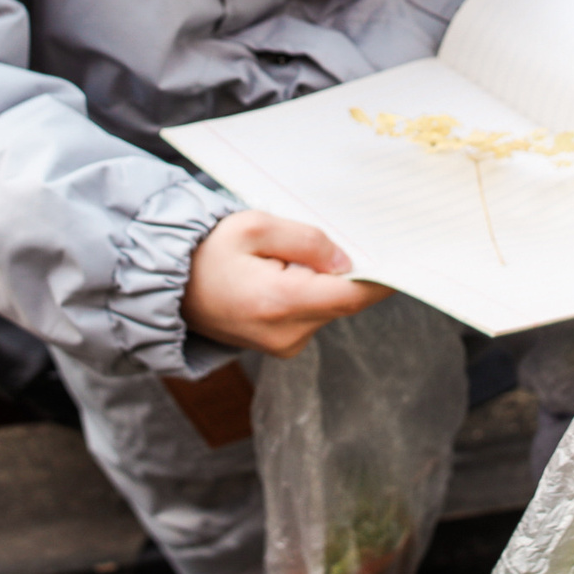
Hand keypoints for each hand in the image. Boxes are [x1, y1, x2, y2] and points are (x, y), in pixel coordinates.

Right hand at [181, 210, 389, 356]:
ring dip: (322, 282)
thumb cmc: (209, 252)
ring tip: (285, 258)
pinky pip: (312, 315)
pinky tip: (283, 274)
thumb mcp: (256, 227)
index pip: (351, 296)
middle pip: (343, 301)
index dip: (381, 279)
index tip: (404, 262)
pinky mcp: (281, 346)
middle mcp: (286, 334)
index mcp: (280, 302)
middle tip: (334, 241)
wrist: (170, 287)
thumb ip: (308, 241)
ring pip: (328, 307)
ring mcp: (283, 346)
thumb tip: (346, 261)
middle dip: (345, 272)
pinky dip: (309, 294)